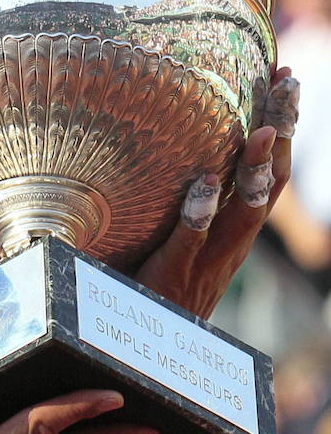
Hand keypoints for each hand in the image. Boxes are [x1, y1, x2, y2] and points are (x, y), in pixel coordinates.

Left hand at [135, 68, 297, 318]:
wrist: (143, 353)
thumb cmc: (146, 288)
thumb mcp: (168, 239)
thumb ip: (170, 202)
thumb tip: (149, 141)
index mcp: (232, 232)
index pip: (267, 173)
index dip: (280, 127)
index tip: (285, 80)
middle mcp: (230, 244)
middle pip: (270, 182)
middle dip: (283, 131)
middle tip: (290, 84)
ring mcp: (207, 261)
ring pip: (245, 212)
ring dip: (255, 170)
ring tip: (263, 130)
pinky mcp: (173, 275)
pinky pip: (191, 241)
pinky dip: (199, 211)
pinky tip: (203, 182)